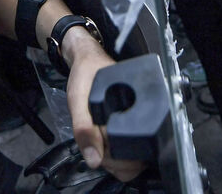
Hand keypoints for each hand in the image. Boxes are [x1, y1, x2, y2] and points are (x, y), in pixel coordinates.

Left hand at [66, 36, 146, 181]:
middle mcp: (143, 116)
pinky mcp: (131, 126)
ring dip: (114, 159)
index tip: (99, 149)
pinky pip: (129, 153)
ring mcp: (138, 123)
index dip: (117, 157)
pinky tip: (103, 143)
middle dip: (114, 160)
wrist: (87, 59)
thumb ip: (84, 128)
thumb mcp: (78, 99)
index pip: (138, 151)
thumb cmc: (86, 73)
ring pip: (134, 160)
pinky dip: (114, 156)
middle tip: (96, 146)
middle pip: (138, 161)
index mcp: (138, 106)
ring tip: (98, 143)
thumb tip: (93, 160)